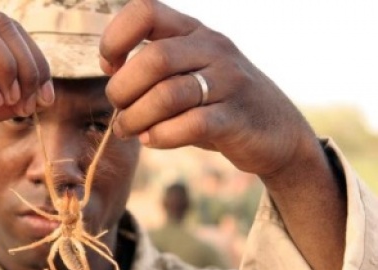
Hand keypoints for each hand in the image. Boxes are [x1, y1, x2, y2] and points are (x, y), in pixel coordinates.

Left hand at [99, 0, 315, 177]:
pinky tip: (153, 139)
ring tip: (129, 130)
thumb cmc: (217, 103)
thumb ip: (154, 67)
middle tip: (119, 110)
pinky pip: (191, 124)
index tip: (110, 66)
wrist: (277, 133)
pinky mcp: (236, 118)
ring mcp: (229, 82)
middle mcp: (212, 48)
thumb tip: (110, 71)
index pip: (144, 11)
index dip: (115, 38)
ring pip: (168, 95)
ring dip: (136, 119)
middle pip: (154, 59)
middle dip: (122, 90)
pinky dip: (161, 136)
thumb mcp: (188, 71)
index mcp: (193, 31)